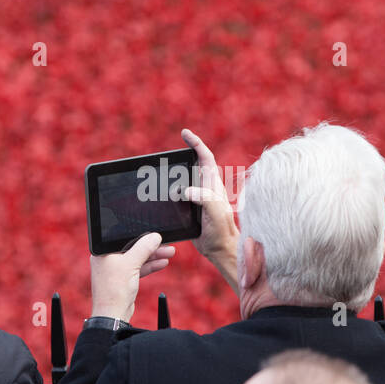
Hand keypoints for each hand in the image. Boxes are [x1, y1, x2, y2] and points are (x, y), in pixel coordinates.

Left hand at [89, 232, 174, 321]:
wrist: (113, 315)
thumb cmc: (115, 290)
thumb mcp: (131, 264)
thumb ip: (144, 248)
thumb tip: (155, 236)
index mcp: (103, 251)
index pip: (124, 238)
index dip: (141, 235)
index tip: (156, 235)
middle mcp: (107, 259)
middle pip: (132, 247)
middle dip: (151, 247)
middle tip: (167, 243)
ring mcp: (115, 269)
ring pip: (137, 258)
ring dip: (153, 256)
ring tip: (169, 252)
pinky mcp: (123, 279)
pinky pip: (138, 268)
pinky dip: (149, 266)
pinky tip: (162, 263)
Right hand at [180, 128, 240, 293]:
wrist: (219, 249)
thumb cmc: (221, 232)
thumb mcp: (215, 214)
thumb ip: (205, 199)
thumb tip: (187, 191)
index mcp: (213, 186)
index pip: (206, 158)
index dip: (196, 144)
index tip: (185, 134)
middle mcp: (206, 188)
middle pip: (196, 164)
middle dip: (187, 152)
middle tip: (175, 145)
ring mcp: (199, 198)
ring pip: (187, 178)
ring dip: (177, 170)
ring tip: (165, 167)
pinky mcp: (192, 208)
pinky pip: (179, 193)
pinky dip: (171, 188)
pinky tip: (163, 190)